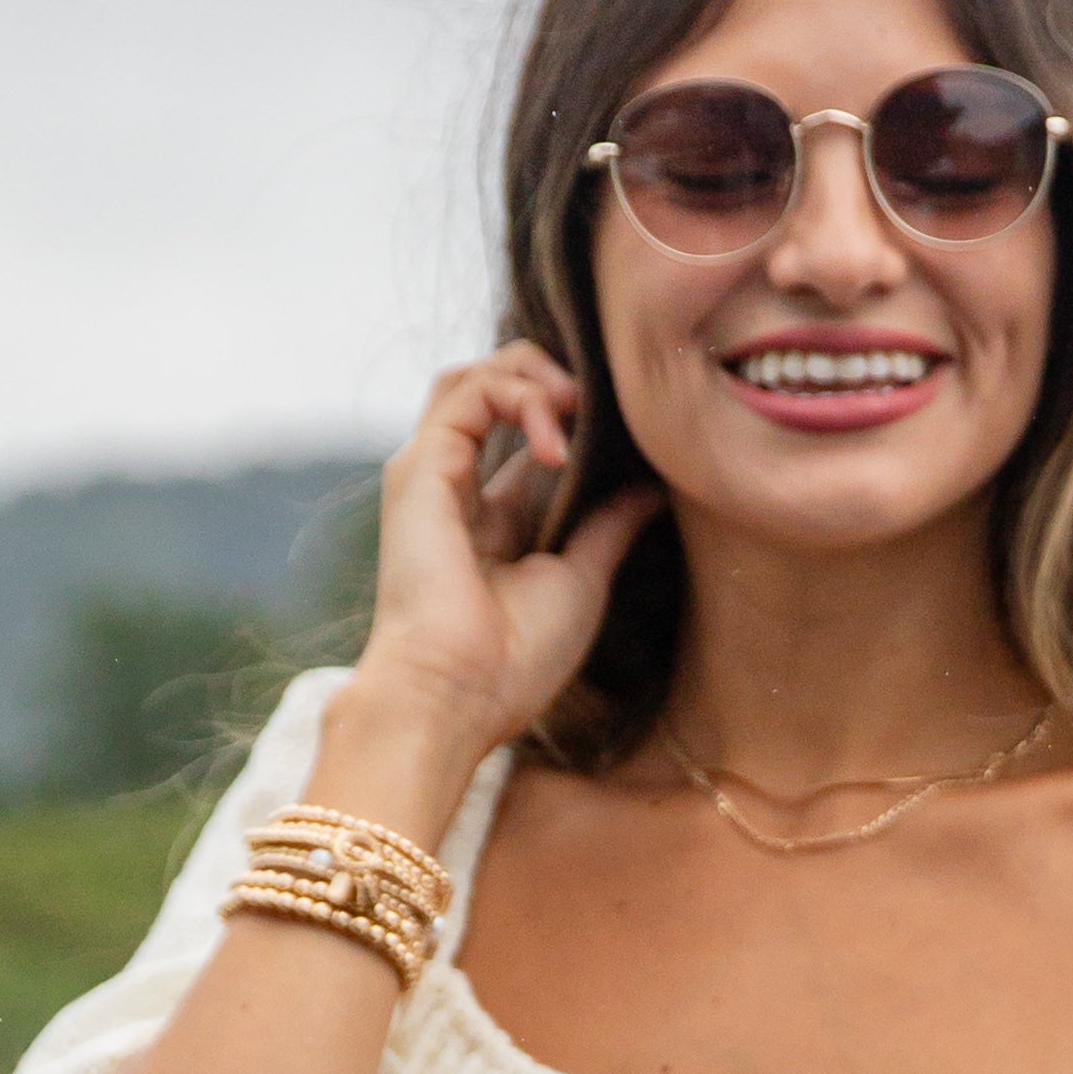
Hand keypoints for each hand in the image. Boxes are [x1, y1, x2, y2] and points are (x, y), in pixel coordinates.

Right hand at [351, 345, 660, 779]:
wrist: (456, 697)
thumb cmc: (513, 660)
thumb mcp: (582, 581)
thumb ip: (609, 527)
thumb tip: (652, 490)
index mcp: (491, 516)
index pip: (523, 431)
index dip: (571, 413)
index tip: (622, 429)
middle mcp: (455, 487)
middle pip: (491, 389)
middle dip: (548, 378)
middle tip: (599, 404)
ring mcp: (432, 473)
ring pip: (472, 377)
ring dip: (532, 376)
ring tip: (577, 404)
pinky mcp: (420, 467)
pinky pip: (466, 392)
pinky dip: (518, 395)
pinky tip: (558, 435)